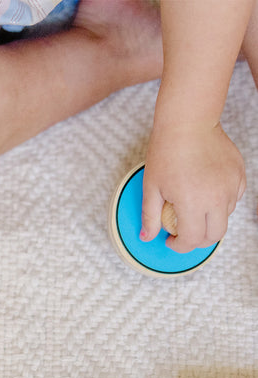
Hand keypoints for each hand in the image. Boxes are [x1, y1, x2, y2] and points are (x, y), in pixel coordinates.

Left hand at [141, 121, 245, 251]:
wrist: (188, 122)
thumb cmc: (166, 152)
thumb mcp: (151, 188)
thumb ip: (150, 216)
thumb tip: (147, 237)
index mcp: (193, 202)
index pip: (192, 239)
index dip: (180, 246)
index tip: (171, 240)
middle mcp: (217, 196)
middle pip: (214, 235)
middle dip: (198, 241)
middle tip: (183, 234)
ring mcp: (231, 184)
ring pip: (225, 217)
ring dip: (209, 221)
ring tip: (192, 211)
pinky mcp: (239, 174)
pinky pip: (234, 198)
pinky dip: (222, 204)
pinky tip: (205, 196)